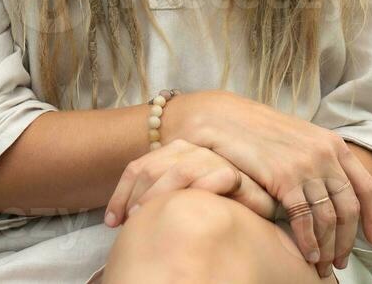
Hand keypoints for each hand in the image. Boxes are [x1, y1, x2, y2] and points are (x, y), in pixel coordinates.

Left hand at [103, 139, 276, 226]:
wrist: (258, 198)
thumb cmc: (214, 203)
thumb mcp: (179, 194)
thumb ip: (159, 194)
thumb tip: (122, 217)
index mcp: (174, 153)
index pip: (138, 167)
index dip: (121, 194)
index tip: (112, 221)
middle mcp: (192, 150)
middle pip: (154, 167)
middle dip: (137, 196)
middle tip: (129, 221)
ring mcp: (214, 160)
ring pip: (180, 170)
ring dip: (160, 194)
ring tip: (147, 216)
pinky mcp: (237, 174)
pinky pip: (216, 178)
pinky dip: (199, 191)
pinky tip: (186, 209)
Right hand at [169, 90, 371, 277]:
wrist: (224, 118)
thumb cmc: (258, 131)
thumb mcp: (299, 137)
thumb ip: (319, 158)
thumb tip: (333, 191)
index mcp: (333, 144)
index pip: (365, 185)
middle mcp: (325, 154)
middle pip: (349, 208)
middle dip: (348, 240)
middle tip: (341, 261)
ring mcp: (306, 166)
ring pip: (329, 218)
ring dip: (328, 247)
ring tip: (322, 265)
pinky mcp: (284, 178)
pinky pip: (304, 219)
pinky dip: (309, 242)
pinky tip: (307, 254)